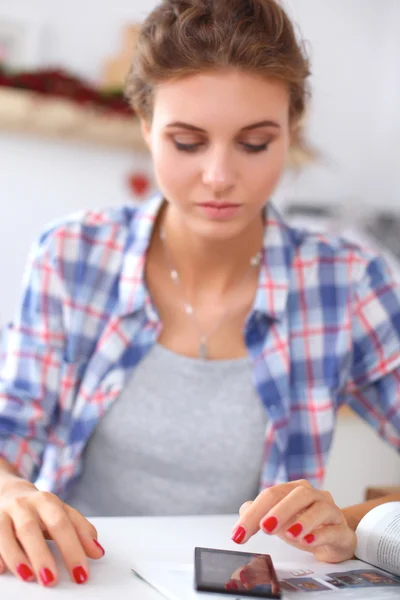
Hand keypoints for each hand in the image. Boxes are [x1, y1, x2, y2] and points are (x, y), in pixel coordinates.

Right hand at [0, 478, 104, 585]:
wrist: (6, 490)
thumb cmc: (37, 507)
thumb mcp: (61, 512)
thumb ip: (80, 529)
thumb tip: (98, 552)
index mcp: (47, 501)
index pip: (63, 524)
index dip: (73, 549)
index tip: (81, 573)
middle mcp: (24, 505)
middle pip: (32, 528)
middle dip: (42, 555)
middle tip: (51, 580)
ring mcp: (3, 514)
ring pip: (6, 534)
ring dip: (17, 556)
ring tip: (28, 577)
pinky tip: (1, 569)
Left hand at [231, 480, 356, 563]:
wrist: (336, 537)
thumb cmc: (305, 526)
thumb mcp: (279, 521)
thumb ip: (259, 514)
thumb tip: (242, 511)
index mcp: (294, 490)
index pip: (272, 494)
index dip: (254, 513)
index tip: (238, 534)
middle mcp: (314, 495)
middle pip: (297, 495)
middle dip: (279, 511)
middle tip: (265, 527)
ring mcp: (331, 511)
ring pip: (319, 508)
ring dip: (303, 521)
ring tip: (290, 536)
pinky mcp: (342, 531)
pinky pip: (334, 529)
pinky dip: (320, 535)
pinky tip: (308, 542)